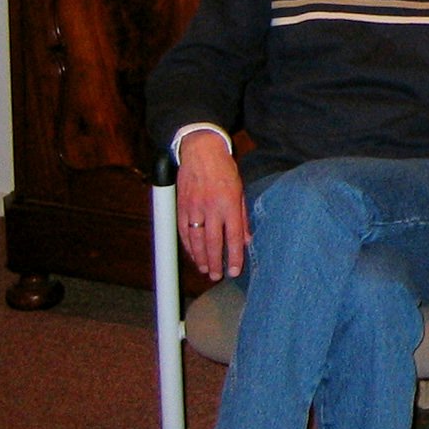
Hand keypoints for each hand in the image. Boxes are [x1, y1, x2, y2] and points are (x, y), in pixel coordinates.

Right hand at [176, 129, 248, 280]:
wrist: (201, 152)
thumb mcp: (241, 190)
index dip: (234, 256)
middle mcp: (211, 208)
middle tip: (217, 276)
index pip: (233, 237)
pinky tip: (193, 255)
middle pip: (212, 242)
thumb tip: (247, 240)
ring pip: (195, 240)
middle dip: (215, 262)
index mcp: (229, 204)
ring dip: (200, 258)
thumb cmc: (225, 170)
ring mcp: (194, 208)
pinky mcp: (181, 207)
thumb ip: (242, 217)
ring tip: (205, 270)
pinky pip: (183, 231)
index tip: (234, 270)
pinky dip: (188, 246)